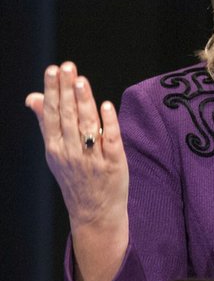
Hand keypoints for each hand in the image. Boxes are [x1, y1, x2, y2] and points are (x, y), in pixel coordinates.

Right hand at [26, 62, 129, 280]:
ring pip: (87, 126)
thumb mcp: (55, 152)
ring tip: (82, 81)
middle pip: (68, 116)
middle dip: (66, 91)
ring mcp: (92, 158)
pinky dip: (108, 123)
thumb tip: (33, 97)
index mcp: (55, 147)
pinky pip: (110, 140)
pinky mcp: (113, 163)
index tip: (53, 70)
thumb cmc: (75, 177)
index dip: (53, 91)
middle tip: (67, 67)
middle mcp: (71, 152)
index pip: (52, 114)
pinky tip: (106, 106)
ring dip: (84, 103)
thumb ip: (47, 123)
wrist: (94, 213)